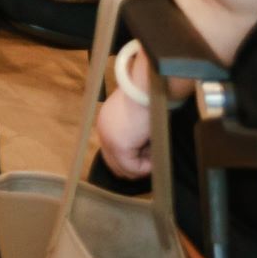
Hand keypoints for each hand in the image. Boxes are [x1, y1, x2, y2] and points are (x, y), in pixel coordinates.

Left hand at [95, 45, 155, 178]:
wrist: (147, 87)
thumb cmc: (148, 97)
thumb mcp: (137, 117)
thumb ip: (134, 134)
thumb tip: (144, 152)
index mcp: (106, 123)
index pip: (112, 154)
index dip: (132, 159)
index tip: (149, 153)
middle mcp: (103, 132)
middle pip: (116, 166)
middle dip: (136, 164)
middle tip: (152, 154)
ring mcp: (109, 141)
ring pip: (125, 170)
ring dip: (142, 164)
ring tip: (152, 147)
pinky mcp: (119, 147)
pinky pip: (134, 169)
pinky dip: (146, 166)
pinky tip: (153, 150)